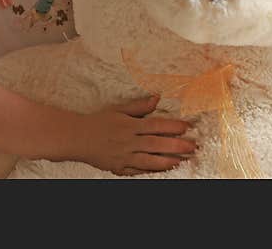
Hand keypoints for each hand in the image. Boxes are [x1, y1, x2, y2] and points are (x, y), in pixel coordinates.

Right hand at [74, 95, 195, 175]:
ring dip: (167, 161)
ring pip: (149, 160)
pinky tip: (163, 171)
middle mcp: (128, 141)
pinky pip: (138, 171)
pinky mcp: (119, 168)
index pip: (155, 125)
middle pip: (155, 143)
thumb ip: (139, 106)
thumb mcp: (118, 110)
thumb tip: (156, 98)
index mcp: (129, 125)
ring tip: (182, 161)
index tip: (186, 126)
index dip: (171, 126)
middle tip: (193, 146)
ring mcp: (124, 156)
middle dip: (176, 145)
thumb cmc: (99, 122)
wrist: (78, 138)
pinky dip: (151, 172)